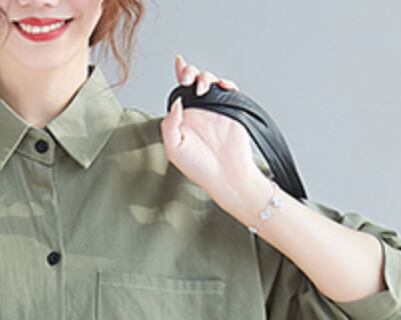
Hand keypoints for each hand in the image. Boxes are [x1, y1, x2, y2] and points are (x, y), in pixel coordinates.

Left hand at [159, 54, 265, 215]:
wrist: (226, 175)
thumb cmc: (200, 168)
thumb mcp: (174, 149)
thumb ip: (170, 124)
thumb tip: (177, 102)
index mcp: (183, 119)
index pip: (179, 91)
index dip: (179, 73)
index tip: (179, 62)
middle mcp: (198, 112)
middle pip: (193, 80)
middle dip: (189, 72)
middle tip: (188, 80)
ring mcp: (215, 110)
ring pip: (210, 81)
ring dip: (205, 77)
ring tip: (202, 87)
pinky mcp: (231, 110)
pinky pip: (229, 89)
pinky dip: (226, 83)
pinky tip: (221, 86)